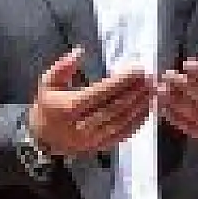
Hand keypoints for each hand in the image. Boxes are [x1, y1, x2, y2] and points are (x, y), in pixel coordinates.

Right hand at [29, 48, 155, 156]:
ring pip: (121, 122)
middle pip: (114, 108)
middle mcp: (79, 126)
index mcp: (65, 109)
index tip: (137, 68)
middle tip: (151, 77)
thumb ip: (62, 67)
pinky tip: (148, 107)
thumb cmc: (49, 105)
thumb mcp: (47, 83)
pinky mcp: (101, 147)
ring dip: (140, 105)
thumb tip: (80, 51)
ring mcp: (91, 140)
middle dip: (135, 91)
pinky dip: (138, 121)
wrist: (44, 138)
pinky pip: (123, 134)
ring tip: (153, 89)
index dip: (120, 81)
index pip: (99, 93)